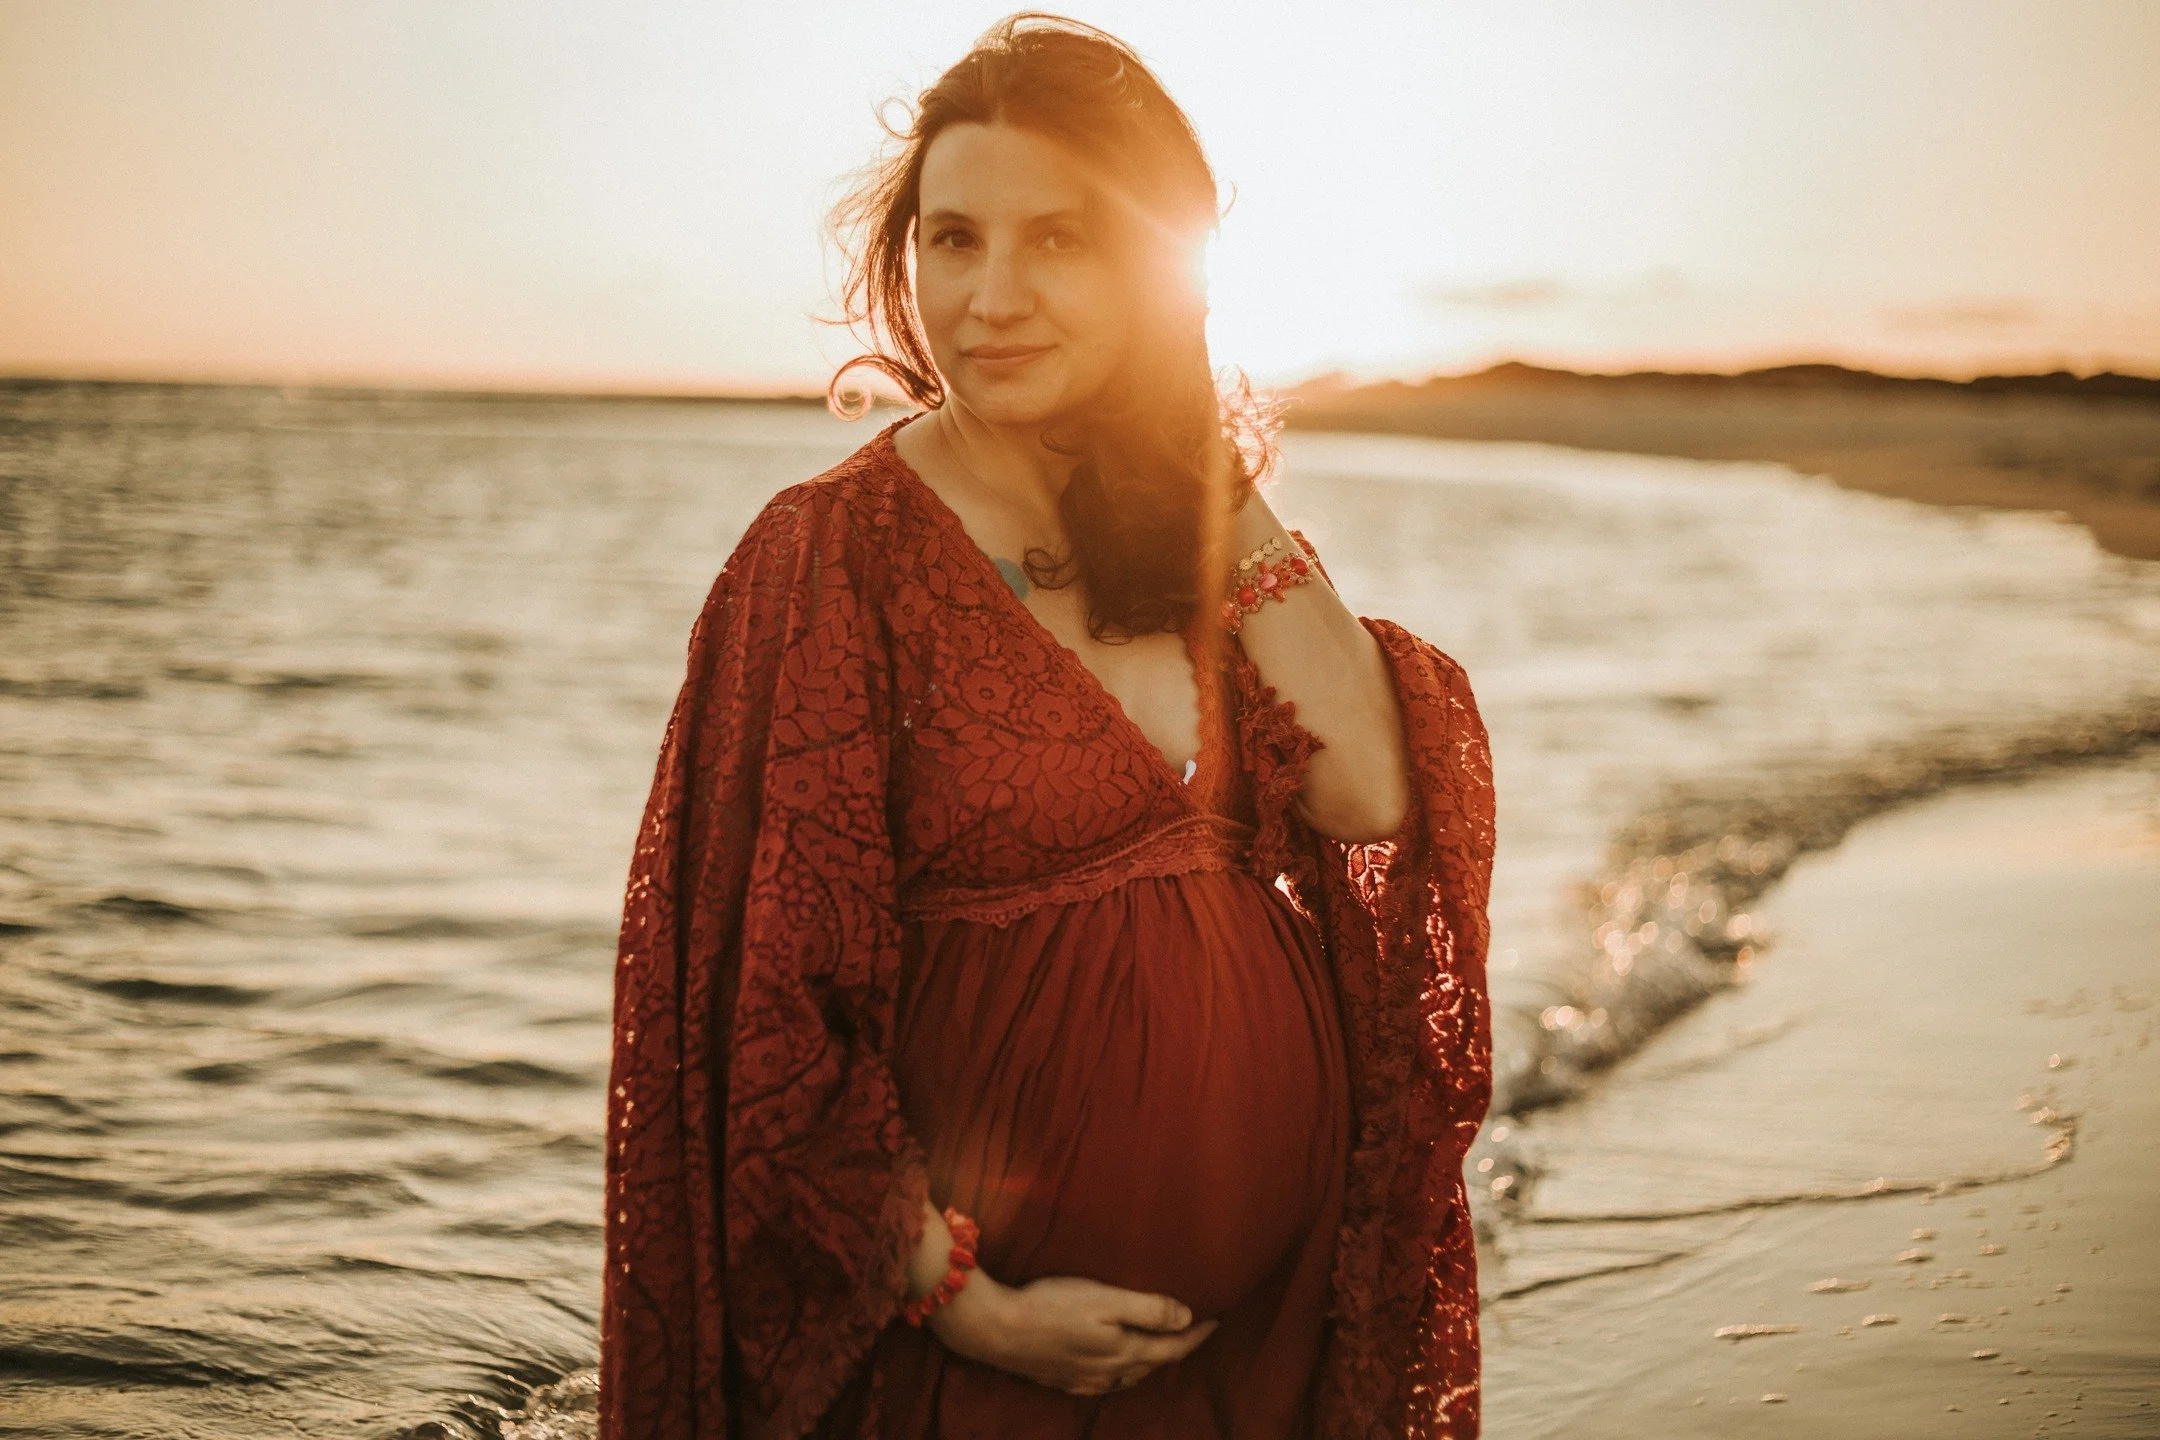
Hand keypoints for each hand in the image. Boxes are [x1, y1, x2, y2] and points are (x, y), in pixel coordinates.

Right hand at [931, 1272, 1217, 1396]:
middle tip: (1191, 1328)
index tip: (1217, 1319)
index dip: (1198, 1334)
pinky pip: (1104, 1380)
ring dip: (1147, 1360)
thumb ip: (1148, 1308)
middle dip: (1175, 1347)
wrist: (996, 1329)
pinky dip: (1119, 1369)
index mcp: (1124, 1352)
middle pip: (1152, 1363)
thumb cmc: (1050, 1305)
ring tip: (1156, 1342)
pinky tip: (1111, 1360)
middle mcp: (1108, 1373)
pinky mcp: (1062, 1379)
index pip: (1173, 1347)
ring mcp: (1083, 1380)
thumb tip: (1186, 1317)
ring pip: (1128, 1375)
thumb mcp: (1104, 1298)